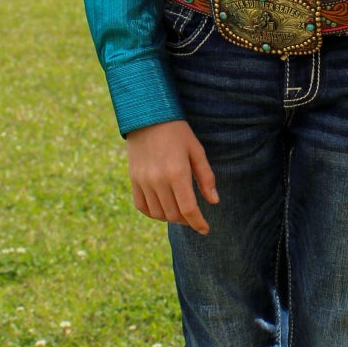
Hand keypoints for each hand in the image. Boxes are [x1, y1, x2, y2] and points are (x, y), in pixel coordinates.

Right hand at [126, 119, 218, 234]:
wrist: (147, 117)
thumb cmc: (177, 132)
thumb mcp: (197, 151)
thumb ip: (206, 177)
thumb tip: (214, 201)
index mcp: (177, 173)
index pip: (189, 209)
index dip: (198, 223)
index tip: (205, 229)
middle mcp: (158, 180)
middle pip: (173, 214)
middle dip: (186, 220)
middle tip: (193, 217)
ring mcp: (143, 181)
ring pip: (158, 213)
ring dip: (170, 217)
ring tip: (179, 212)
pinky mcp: (133, 179)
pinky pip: (141, 206)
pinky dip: (153, 213)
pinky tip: (162, 208)